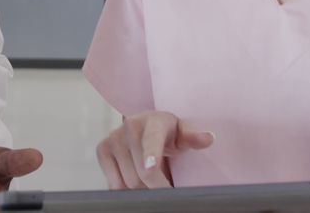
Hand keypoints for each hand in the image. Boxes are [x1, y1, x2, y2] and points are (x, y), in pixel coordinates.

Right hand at [96, 111, 213, 188]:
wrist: (145, 125)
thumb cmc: (168, 133)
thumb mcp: (183, 134)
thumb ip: (193, 137)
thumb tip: (208, 138)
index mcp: (154, 121)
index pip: (152, 140)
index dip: (151, 155)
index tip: (151, 168)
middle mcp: (130, 126)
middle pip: (142, 174)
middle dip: (156, 186)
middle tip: (167, 185)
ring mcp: (114, 137)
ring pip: (128, 182)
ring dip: (142, 188)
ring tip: (151, 176)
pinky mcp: (102, 149)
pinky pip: (114, 184)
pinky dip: (126, 188)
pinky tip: (135, 176)